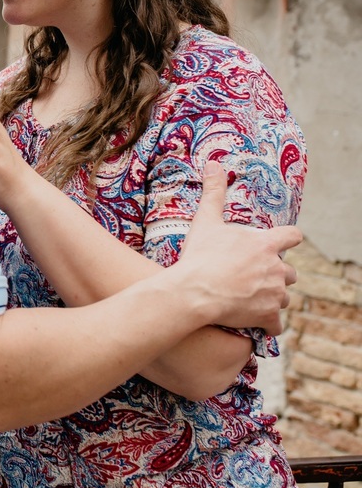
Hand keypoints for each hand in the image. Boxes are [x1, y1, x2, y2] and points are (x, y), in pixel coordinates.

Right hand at [171, 161, 300, 334]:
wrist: (195, 291)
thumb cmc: (200, 256)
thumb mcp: (206, 221)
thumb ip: (213, 192)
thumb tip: (214, 163)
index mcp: (266, 244)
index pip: (293, 236)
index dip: (289, 239)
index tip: (283, 242)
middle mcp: (277, 268)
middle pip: (289, 272)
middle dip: (275, 274)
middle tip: (251, 276)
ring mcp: (275, 293)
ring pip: (283, 297)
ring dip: (272, 298)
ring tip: (249, 298)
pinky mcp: (269, 316)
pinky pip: (276, 324)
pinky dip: (268, 324)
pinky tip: (256, 323)